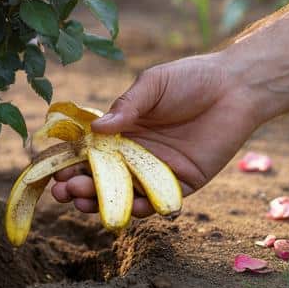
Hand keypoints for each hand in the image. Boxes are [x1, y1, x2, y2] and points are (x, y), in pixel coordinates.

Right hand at [50, 52, 263, 216]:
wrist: (236, 88)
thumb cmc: (190, 79)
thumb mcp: (151, 85)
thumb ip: (126, 107)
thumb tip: (96, 129)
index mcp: (122, 130)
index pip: (88, 151)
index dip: (69, 162)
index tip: (52, 171)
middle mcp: (135, 154)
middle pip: (100, 177)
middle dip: (78, 186)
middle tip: (62, 192)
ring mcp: (157, 171)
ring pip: (123, 193)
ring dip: (101, 201)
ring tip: (81, 201)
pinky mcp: (182, 183)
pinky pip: (157, 201)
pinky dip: (140, 208)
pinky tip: (125, 208)